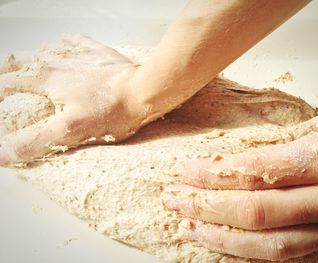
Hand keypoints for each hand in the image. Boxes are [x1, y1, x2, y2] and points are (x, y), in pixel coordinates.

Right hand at [0, 35, 148, 164]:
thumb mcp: (70, 132)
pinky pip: (80, 42)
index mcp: (49, 80)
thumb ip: (35, 141)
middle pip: (26, 60)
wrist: (145, 91)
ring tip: (33, 62)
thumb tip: (3, 154)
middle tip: (8, 76)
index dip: (1, 89)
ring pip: (50, 49)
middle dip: (12, 68)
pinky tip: (67, 43)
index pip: (12, 82)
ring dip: (37, 56)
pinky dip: (69, 43)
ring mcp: (82, 57)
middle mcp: (61, 63)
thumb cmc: (112, 112)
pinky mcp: (101, 54)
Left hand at [162, 112, 317, 260]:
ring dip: (220, 238)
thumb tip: (237, 159)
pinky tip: (224, 247)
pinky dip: (249, 255)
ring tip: (187, 227)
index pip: (253, 172)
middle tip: (173, 198)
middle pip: (254, 210)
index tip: (183, 170)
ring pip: (268, 246)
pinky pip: (288, 259)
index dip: (211, 174)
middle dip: (205, 206)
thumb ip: (285, 144)